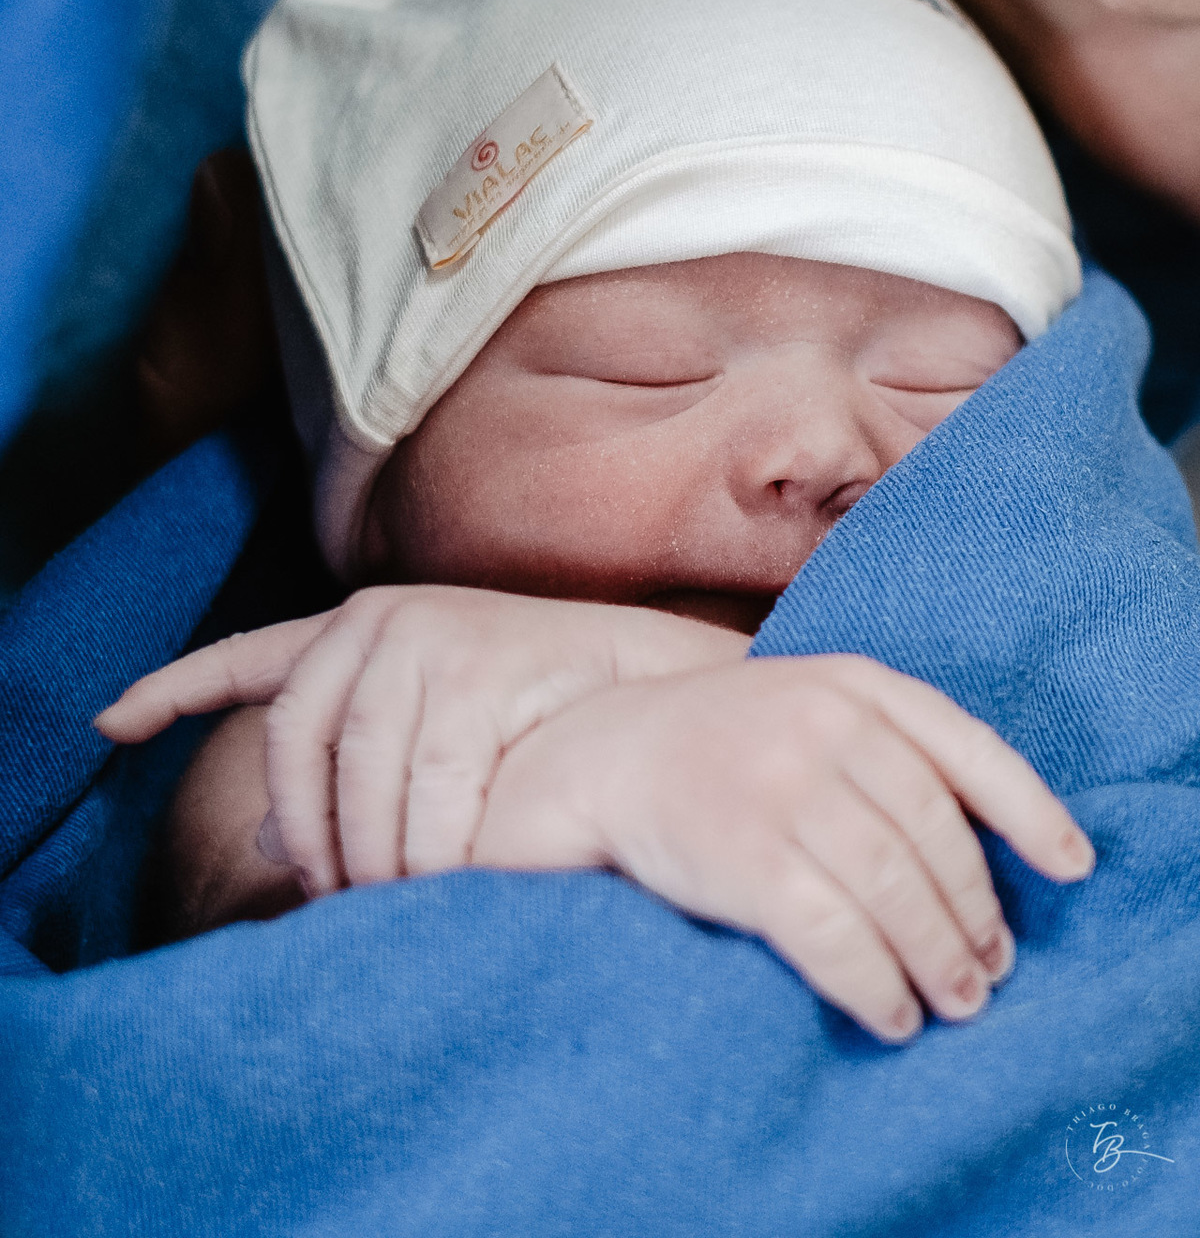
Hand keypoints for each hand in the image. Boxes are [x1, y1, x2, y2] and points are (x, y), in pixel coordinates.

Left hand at [95, 585, 746, 891]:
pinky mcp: (476, 666)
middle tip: (340, 903)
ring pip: (360, 783)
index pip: (247, 658)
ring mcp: (426, 637)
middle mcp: (376, 621)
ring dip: (376, 863)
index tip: (108, 723)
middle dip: (312, 842)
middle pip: (293, 749)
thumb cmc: (536, 716)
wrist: (650, 683)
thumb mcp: (427, 732)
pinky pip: (430, 793)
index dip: (171, 690)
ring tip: (403, 900)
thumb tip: (269, 848)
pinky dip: (433, 853)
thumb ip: (348, 770)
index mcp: (352, 629)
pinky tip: (447, 879)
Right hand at [471, 654, 1094, 1042]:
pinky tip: (889, 1013)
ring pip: (896, 891)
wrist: (600, 751)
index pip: (968, 745)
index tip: (1071, 865)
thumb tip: (988, 841)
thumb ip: (886, 741)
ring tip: (955, 1001)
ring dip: (937, 960)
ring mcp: (782, 788)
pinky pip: (835, 937)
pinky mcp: (743, 856)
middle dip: (975, 915)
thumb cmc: (724, 740)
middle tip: (990, 969)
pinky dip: (875, 986)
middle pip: (936, 838)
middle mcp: (825, 724)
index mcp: (853, 681)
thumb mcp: (809, 701)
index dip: (1030, 810)